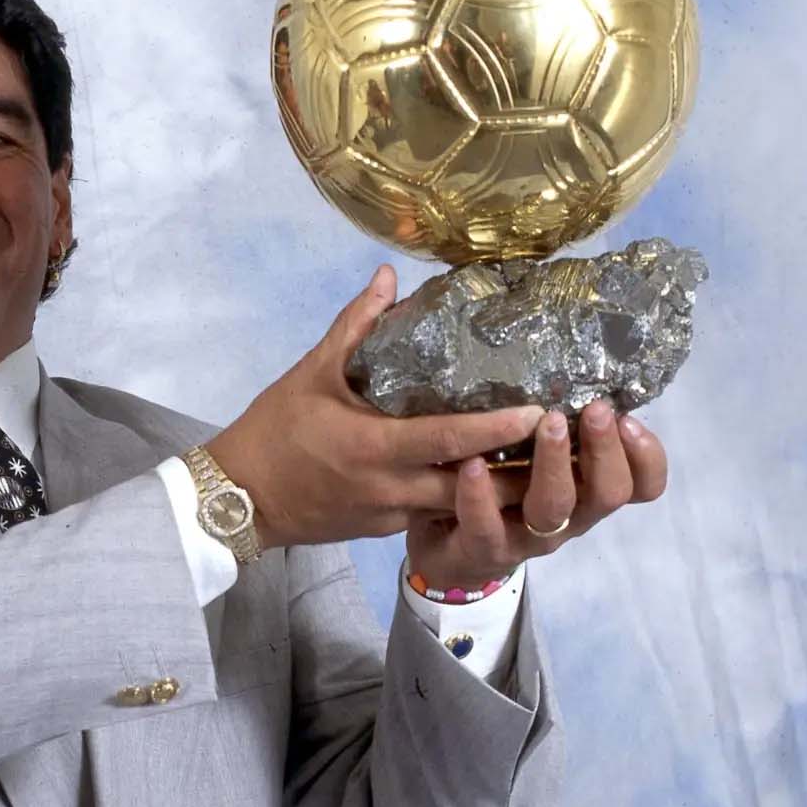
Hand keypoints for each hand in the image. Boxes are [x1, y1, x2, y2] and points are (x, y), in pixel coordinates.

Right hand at [205, 265, 542, 550]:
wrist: (239, 497)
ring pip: (462, 507)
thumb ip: (355, 326)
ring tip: (549, 463)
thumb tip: (390, 277)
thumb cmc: (275, 430)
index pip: (449, 439)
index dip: (497, 428)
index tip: (540, 411)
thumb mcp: (310, 373)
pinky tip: (495, 478)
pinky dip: (471, 498)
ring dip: (504, 490)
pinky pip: (438, 514)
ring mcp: (392, 514)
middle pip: (473, 487)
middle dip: (523, 470)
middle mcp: (391, 488)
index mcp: (374, 447)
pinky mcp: (387, 529)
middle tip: (567, 444)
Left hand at [406, 399, 669, 589]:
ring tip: (547, 423)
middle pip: (608, 493)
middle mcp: (569, 516)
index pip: (640, 485)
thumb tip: (569, 363)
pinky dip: (480, 496)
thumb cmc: (499, 487)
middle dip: (605, 450)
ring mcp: (528, 538)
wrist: (450, 550)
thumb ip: (557, 424)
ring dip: (554, 464)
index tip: (629, 419)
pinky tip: (472, 464)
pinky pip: (487, 527)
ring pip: (554, 508)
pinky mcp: (483, 549)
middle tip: (596, 410)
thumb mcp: (533, 453)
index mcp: (587, 491)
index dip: (647, 458)